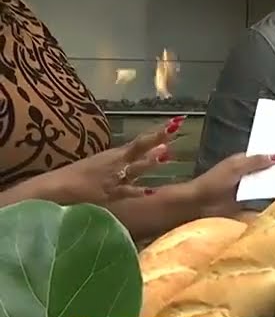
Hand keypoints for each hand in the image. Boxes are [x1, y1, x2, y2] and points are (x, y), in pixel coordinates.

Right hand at [41, 118, 180, 205]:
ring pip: (135, 167)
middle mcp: (116, 163)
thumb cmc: (77, 176)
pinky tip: (150, 190)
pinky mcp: (108, 193)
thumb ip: (121, 164)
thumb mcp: (101, 165)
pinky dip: (137, 191)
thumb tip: (140, 162)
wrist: (56, 187)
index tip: (176, 123)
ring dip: (149, 161)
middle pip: (140, 148)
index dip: (158, 134)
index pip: (141, 142)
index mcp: (115, 155)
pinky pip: (125, 192)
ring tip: (165, 154)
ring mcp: (113, 177)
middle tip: (174, 129)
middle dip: (157, 140)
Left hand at [188, 153, 274, 217]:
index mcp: (245, 159)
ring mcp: (250, 186)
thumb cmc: (213, 182)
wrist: (199, 204)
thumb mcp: (236, 167)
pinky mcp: (250, 200)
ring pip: (270, 181)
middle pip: (270, 168)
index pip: (266, 153)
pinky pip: (266, 195)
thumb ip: (257, 161)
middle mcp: (249, 172)